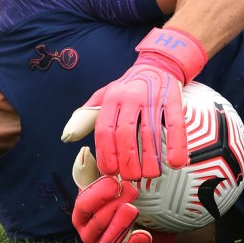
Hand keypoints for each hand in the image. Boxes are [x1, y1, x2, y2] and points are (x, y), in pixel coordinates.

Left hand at [63, 27, 206, 180]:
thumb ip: (88, 114)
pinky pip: (175, 124)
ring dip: (151, 158)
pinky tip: (176, 163)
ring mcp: (152, 97)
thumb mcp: (105, 94)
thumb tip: (68, 136)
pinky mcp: (173, 98)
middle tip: (131, 179)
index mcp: (111, 98)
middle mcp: (130, 97)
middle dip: (128, 160)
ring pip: (150, 132)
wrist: (159, 64)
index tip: (111, 172)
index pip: (104, 130)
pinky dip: (176, 145)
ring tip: (151, 175)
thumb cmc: (129, 86)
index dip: (106, 154)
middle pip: (126, 134)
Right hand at [70, 146, 173, 242]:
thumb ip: (98, 168)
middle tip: (131, 191)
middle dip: (112, 206)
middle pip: (96, 222)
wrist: (153, 216)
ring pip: (108, 240)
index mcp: (84, 212)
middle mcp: (90, 231)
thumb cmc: (124, 195)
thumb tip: (84, 152)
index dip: (97, 194)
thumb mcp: (112, 180)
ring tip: (133, 209)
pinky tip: (144, 235)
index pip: (83, 205)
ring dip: (121, 224)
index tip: (114, 182)